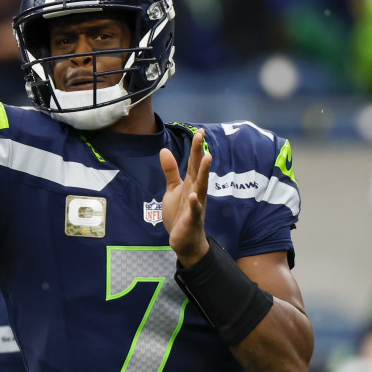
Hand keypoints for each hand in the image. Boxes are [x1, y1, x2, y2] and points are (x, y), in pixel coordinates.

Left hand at [159, 129, 210, 264]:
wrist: (185, 240)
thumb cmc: (180, 213)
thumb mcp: (172, 189)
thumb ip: (170, 171)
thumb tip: (164, 150)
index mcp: (191, 184)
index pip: (193, 163)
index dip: (195, 148)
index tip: (199, 132)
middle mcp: (196, 191)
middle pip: (198, 170)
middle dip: (199, 153)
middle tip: (201, 136)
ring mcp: (196, 205)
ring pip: (201, 187)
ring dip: (203, 173)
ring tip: (207, 158)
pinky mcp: (192, 219)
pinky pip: (195, 211)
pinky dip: (195, 204)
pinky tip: (194, 197)